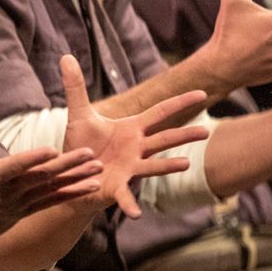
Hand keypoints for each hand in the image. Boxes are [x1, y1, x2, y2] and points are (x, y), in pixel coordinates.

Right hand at [0, 101, 102, 247]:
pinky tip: (91, 188)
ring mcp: (17, 205)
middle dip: (67, 165)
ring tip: (98, 168)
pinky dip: (71, 195)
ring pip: (50, 190)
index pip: (13, 167)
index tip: (52, 150)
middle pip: (40, 178)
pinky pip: (51, 203)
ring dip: (75, 179)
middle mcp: (6, 193)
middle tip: (90, 153)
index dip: (32, 159)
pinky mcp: (23, 213)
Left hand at [60, 55, 209, 217]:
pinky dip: (131, 205)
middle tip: (206, 131)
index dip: (180, 102)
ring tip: (187, 164)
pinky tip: (137, 214)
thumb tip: (66, 56)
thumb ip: (75, 87)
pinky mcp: (116, 186)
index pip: (160, 112)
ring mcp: (129, 168)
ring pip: (154, 166)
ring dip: (169, 166)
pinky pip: (126, 196)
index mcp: (131, 129)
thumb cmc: (81, 144)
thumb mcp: (78, 114)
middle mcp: (136, 148)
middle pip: (165, 139)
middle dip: (184, 135)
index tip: (203, 92)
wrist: (71, 173)